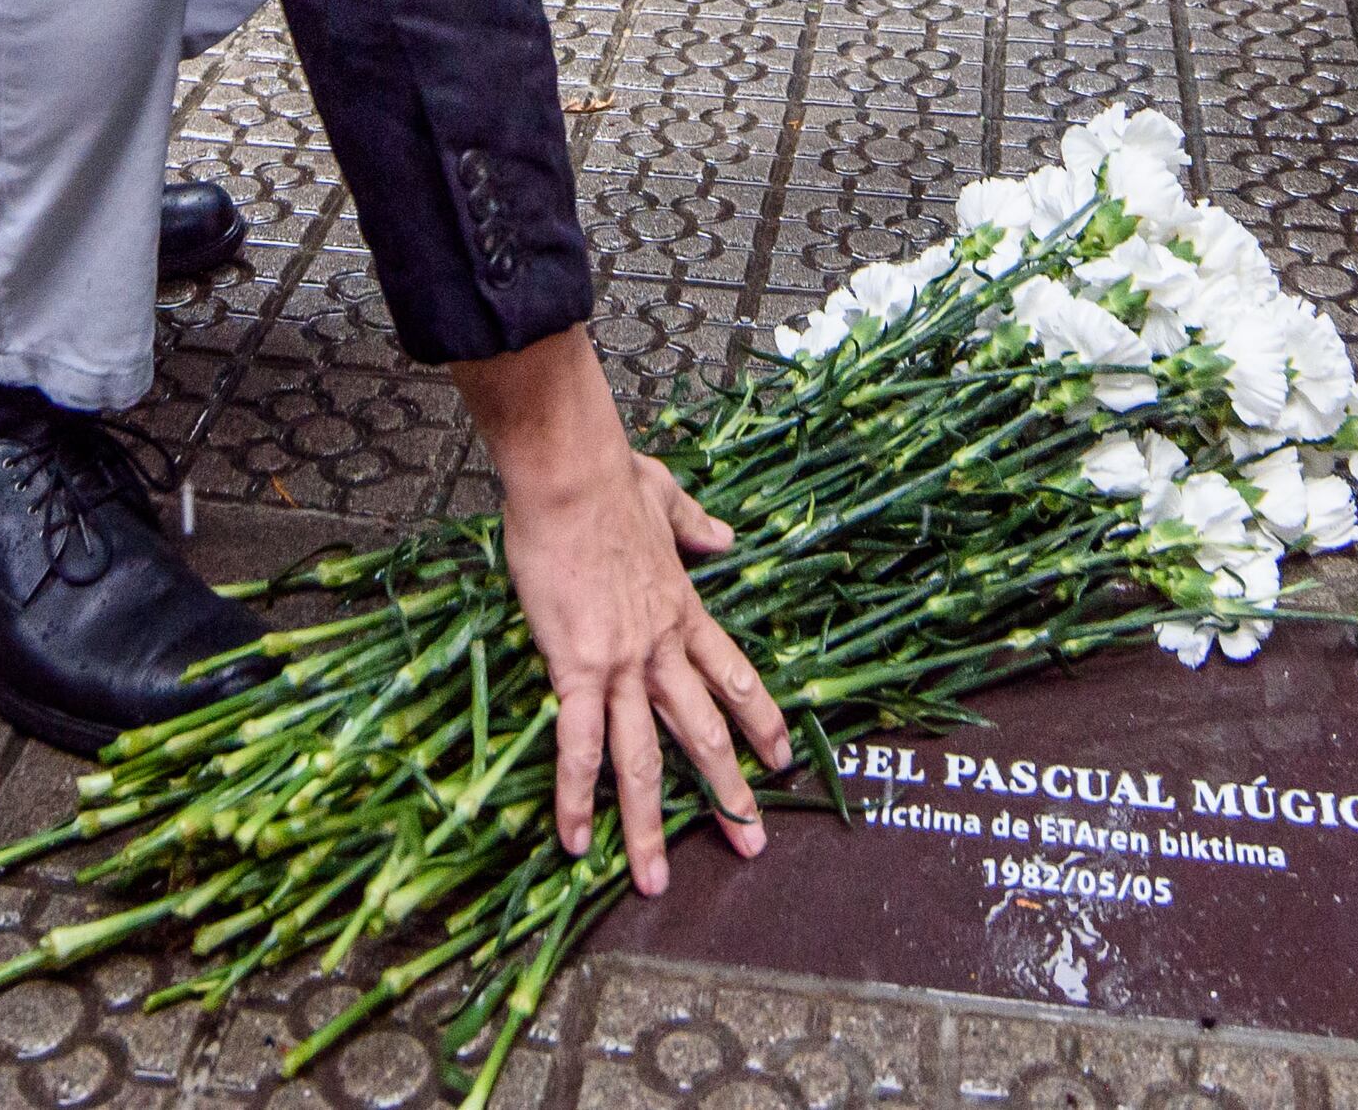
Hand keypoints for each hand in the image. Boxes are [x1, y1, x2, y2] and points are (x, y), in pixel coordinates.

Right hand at [454, 328, 789, 893]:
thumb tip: (723, 536)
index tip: (784, 758)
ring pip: (643, 759)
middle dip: (729, 793)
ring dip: (651, 824)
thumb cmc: (611, 478)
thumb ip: (696, 524)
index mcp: (686, 611)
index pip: (736, 678)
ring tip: (657, 882)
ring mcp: (623, 664)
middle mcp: (663, 649)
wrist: (574, 476)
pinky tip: (575, 841)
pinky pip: (577, 745)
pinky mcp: (577, 667)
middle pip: (702, 733)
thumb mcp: (668, 496)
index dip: (762, 722)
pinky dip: (576, 796)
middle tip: (753, 843)